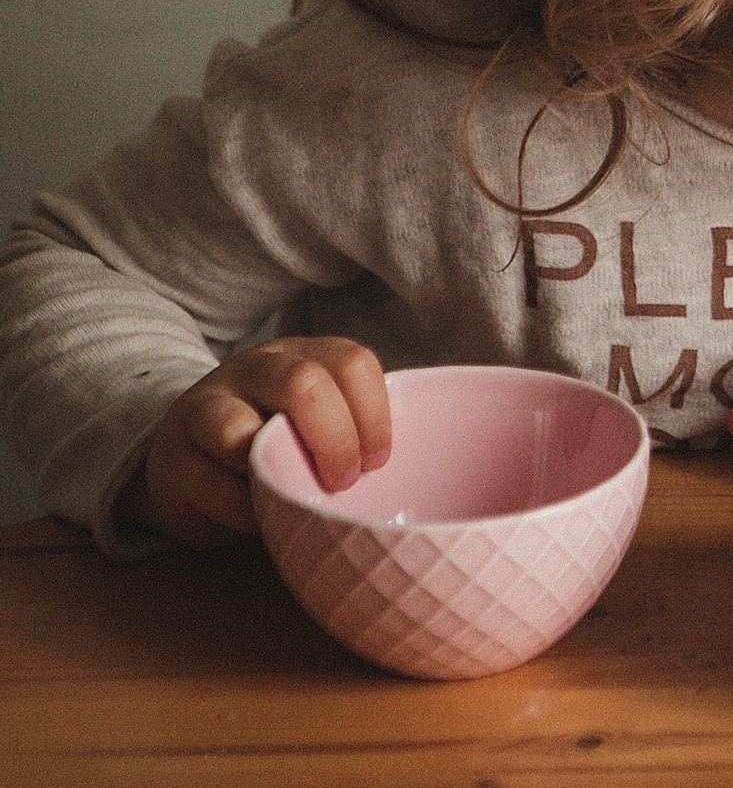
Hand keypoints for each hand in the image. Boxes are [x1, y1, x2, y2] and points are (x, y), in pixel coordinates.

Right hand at [134, 337, 390, 546]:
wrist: (187, 462)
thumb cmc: (276, 444)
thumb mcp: (316, 422)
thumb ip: (352, 426)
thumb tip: (418, 462)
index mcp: (303, 356)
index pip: (351, 362)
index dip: (374, 415)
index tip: (379, 461)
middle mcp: (254, 371)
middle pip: (303, 383)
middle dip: (335, 439)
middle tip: (344, 481)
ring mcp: (205, 410)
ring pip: (238, 431)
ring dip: (278, 475)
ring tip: (295, 500)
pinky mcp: (173, 460)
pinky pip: (211, 486)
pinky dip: (244, 510)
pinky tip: (259, 517)